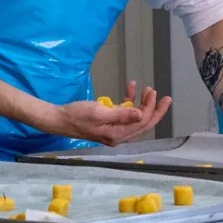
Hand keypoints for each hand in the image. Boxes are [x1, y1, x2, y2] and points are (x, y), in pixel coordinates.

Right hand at [46, 81, 170, 145]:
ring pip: (135, 116)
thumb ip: (122, 114)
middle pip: (143, 123)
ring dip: (142, 103)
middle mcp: (118, 134)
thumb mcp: (100, 112)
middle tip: (163, 96)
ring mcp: (114, 129)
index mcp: (117, 135)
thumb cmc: (77, 115)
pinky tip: (130, 88)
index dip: (152, 109)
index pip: (142, 123)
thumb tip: (142, 115)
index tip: (156, 94)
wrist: (60, 118)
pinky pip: (124, 112)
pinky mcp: (109, 122)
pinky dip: (129, 100)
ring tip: (147, 90)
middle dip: (153, 109)